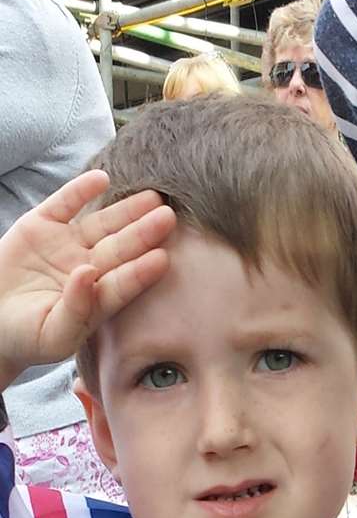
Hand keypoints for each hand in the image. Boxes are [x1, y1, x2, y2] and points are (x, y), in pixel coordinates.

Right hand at [0, 170, 175, 388]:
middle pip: (121, 248)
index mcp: (96, 298)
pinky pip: (65, 203)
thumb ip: (76, 310)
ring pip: (102, 224)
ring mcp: (67, 244)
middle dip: (144, 233)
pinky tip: (102, 179)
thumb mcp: (52, 336)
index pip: (123, 283)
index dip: (141, 272)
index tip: (162, 259)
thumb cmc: (26, 338)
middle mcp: (89, 267)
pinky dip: (81, 190)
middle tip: (169, 218)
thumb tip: (88, 274)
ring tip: (152, 198)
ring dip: (126, 210)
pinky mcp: (43, 225)